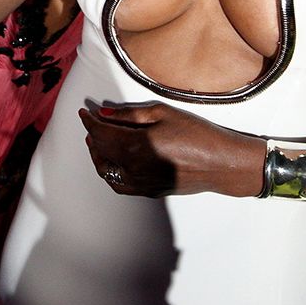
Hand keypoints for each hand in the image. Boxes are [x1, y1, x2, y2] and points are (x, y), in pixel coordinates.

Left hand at [78, 101, 264, 197]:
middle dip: (93, 136)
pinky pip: (120, 185)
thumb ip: (129, 114)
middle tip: (92, 124)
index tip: (84, 113)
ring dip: (99, 156)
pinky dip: (110, 172)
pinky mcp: (149, 191)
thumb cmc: (196, 134)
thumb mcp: (163, 113)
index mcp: (135, 146)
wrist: (221, 163)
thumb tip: (104, 114)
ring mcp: (141, 183)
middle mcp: (134, 168)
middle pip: (101, 152)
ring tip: (98, 142)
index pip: (101, 133)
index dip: (89, 122)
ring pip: (107, 171)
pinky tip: (113, 162)